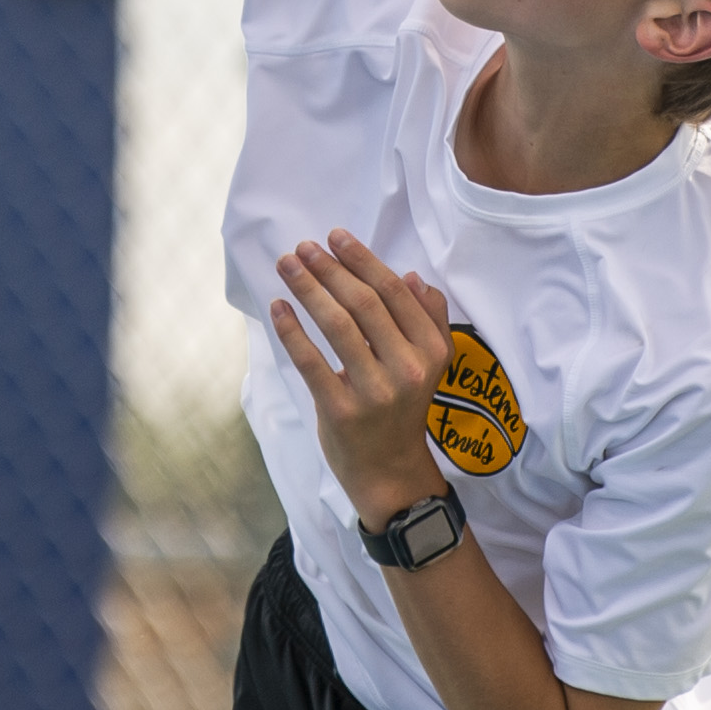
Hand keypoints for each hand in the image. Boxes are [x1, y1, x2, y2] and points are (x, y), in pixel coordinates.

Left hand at [267, 229, 453, 521]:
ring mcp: (374, 391)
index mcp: (431, 350)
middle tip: (303, 247)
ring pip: (337, 326)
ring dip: (308, 289)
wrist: (390, 472)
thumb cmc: (404, 408)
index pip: (394, 293)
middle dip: (330, 269)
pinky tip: (278, 307)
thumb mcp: (432, 364)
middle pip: (363, 304)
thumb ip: (431, 320)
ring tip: (287, 265)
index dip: (363, 260)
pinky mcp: (341, 410)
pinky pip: (311, 362)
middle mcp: (407, 368)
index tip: (336, 237)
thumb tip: (413, 277)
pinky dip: (292, 330)